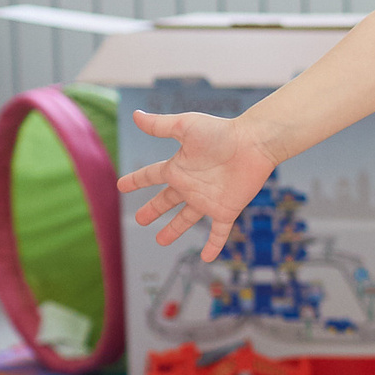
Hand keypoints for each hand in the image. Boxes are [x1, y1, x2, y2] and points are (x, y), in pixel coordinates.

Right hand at [117, 111, 281, 260]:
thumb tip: (135, 115)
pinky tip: (207, 259)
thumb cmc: (221, 132)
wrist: (253, 144)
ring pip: (187, 219)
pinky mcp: (226, 210)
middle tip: (139, 220)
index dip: (136, 180)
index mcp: (178, 167)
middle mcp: (190, 185)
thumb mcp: (185, 127)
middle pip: (166, 201)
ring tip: (160, 241)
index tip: (121, 186)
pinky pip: (218, 233)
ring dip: (174, 230)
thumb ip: (160, 126)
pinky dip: (213, 246)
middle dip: (153, 210)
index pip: (151, 175)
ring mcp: (207, 200)